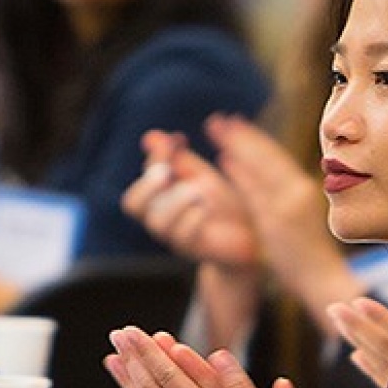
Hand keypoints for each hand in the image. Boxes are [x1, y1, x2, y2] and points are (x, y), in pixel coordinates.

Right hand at [122, 130, 261, 269]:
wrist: (253, 238)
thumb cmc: (225, 207)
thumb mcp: (203, 177)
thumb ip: (179, 160)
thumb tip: (151, 136)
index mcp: (162, 198)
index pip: (144, 175)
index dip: (157, 156)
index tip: (179, 140)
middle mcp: (163, 219)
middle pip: (133, 203)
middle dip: (149, 184)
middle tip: (168, 171)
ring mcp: (177, 237)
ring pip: (156, 221)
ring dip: (175, 200)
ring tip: (198, 190)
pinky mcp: (195, 250)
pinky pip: (183, 237)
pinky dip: (193, 218)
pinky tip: (206, 208)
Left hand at [212, 116, 362, 321]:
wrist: (323, 279)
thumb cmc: (310, 253)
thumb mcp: (298, 218)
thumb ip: (281, 197)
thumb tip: (258, 179)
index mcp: (303, 190)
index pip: (276, 158)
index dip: (254, 139)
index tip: (235, 124)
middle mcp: (298, 192)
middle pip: (266, 156)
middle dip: (241, 136)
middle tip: (217, 121)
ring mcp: (289, 204)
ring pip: (260, 167)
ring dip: (238, 146)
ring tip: (216, 130)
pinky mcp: (279, 220)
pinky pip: (256, 192)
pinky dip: (241, 174)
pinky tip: (225, 160)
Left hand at [329, 298, 387, 387]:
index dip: (381, 318)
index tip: (359, 302)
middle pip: (385, 347)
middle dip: (358, 326)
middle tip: (333, 308)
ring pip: (381, 363)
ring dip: (359, 342)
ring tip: (339, 322)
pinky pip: (386, 383)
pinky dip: (371, 368)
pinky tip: (356, 355)